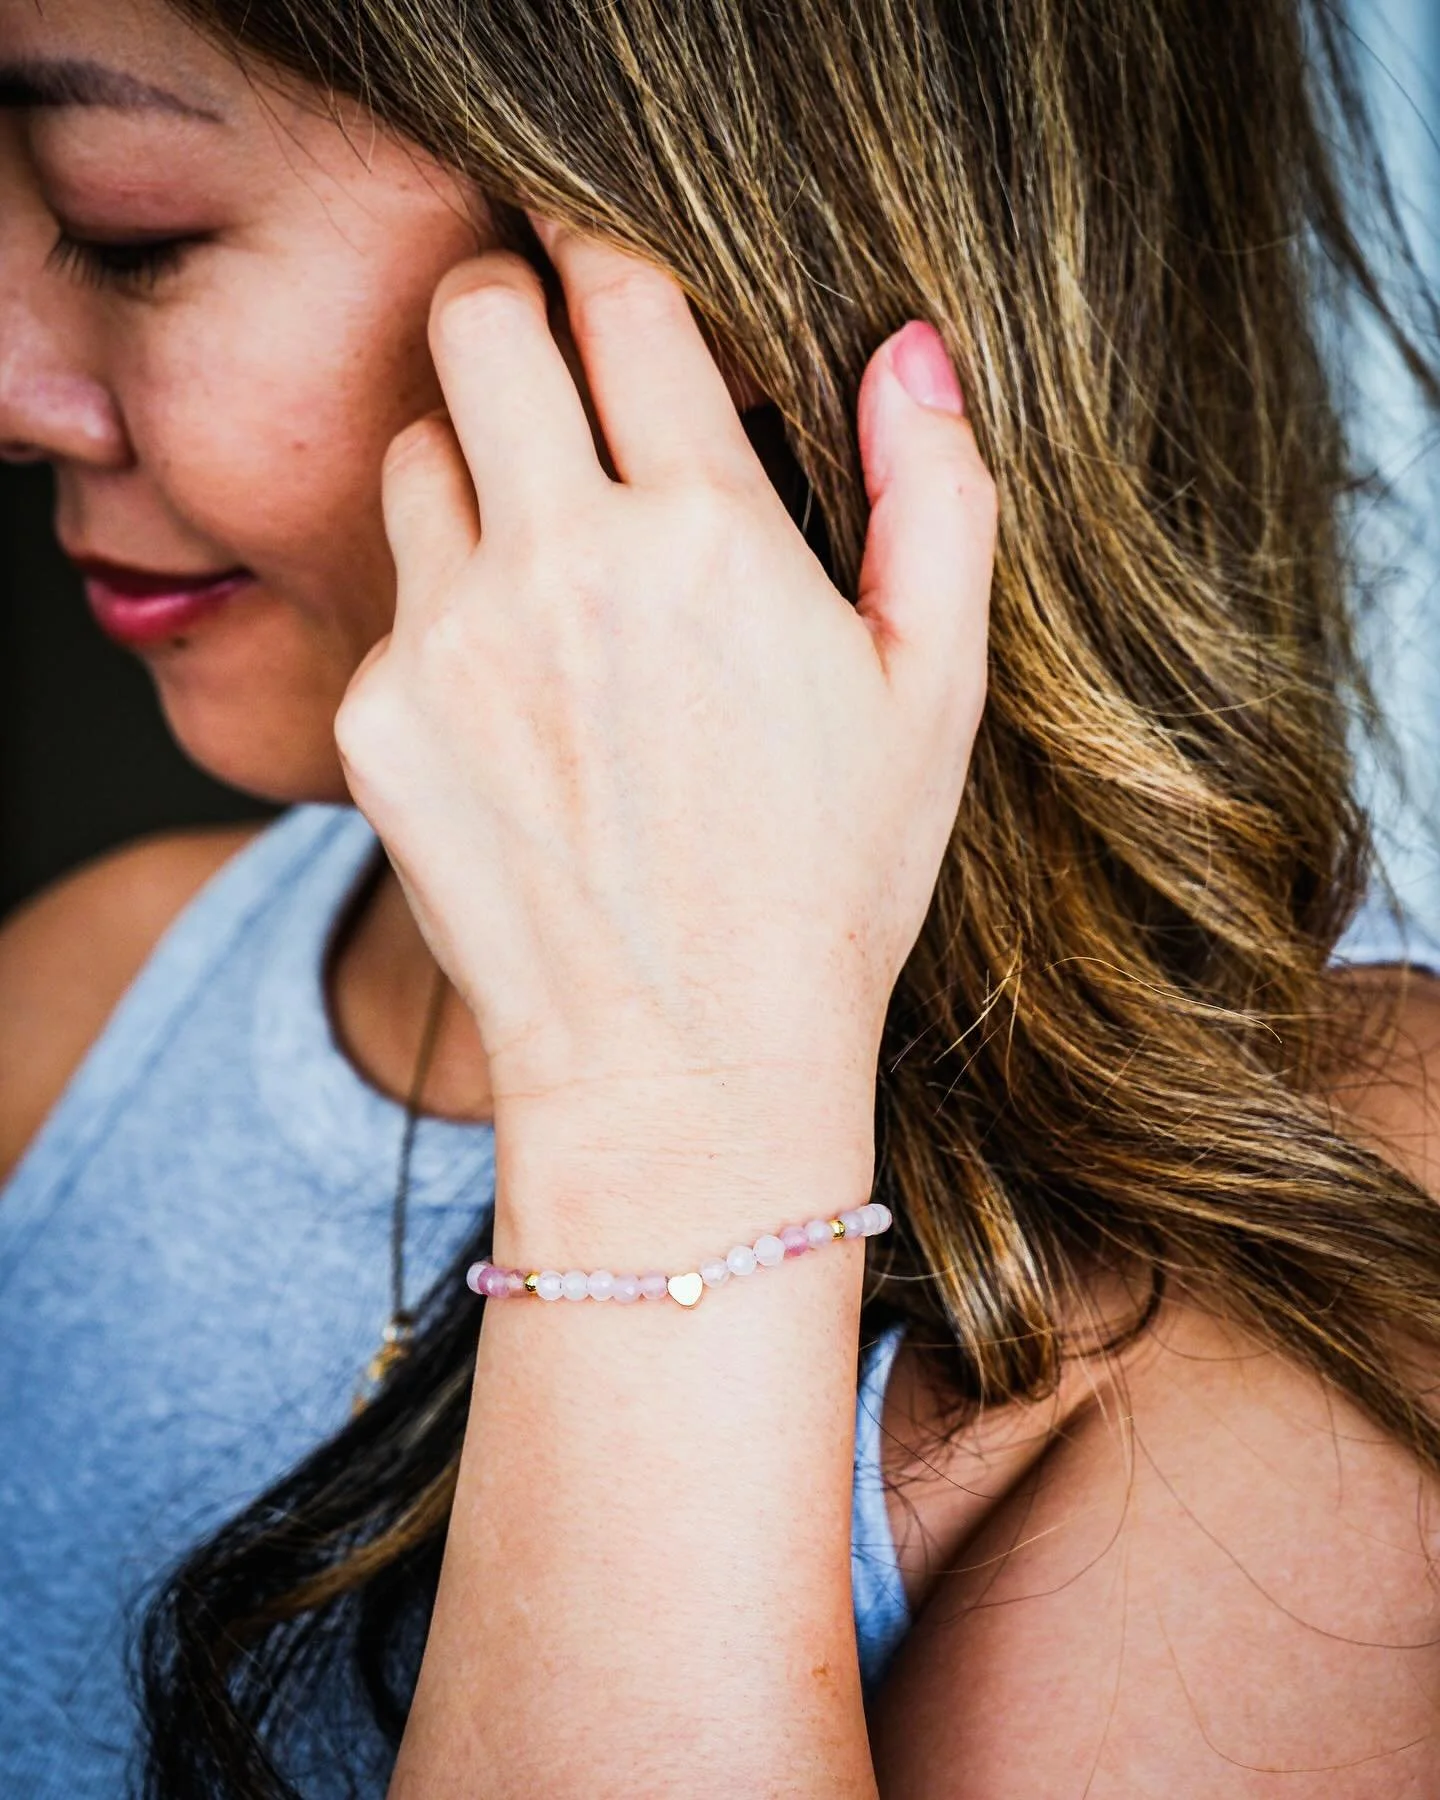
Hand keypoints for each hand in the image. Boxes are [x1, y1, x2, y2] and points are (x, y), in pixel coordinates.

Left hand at [335, 213, 995, 1134]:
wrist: (679, 1067)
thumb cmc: (826, 885)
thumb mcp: (935, 694)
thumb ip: (936, 496)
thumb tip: (910, 347)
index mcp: (706, 533)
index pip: (620, 294)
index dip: (610, 260)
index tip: (611, 282)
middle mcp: (560, 563)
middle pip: (478, 321)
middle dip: (513, 314)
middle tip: (552, 372)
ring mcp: (449, 641)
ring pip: (415, 454)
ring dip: (472, 470)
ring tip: (544, 569)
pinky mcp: (375, 719)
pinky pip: (388, 601)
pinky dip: (439, 614)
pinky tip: (512, 706)